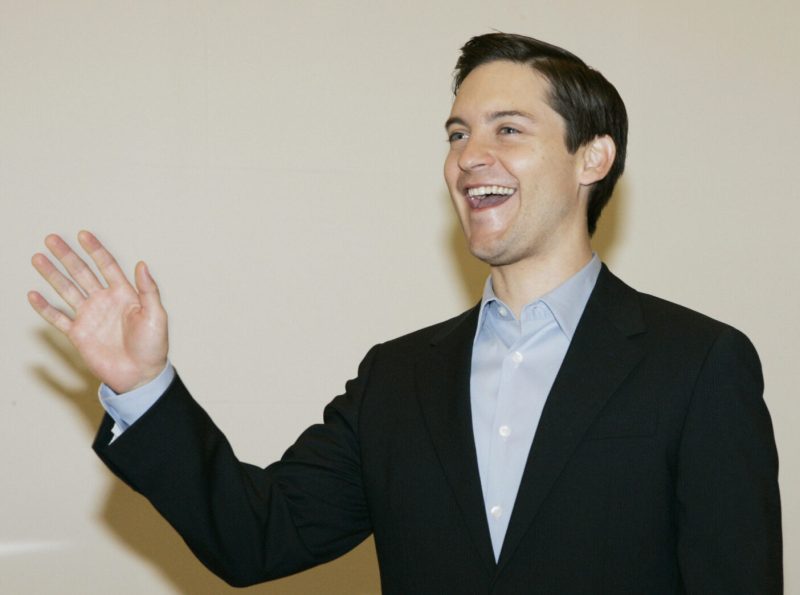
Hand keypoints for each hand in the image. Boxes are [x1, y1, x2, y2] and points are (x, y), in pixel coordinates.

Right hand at [28, 231, 168, 393]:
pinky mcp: (79, 334)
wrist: (141, 375)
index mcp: (124, 294)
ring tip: (38, 258)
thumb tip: (142, 264)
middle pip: (82, 273)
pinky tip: (33, 294)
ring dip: (52, 274)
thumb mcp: (156, 315)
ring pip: (66, 290)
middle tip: (51, 239)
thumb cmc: (153, 346)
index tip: (83, 234)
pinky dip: (44, 308)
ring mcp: (90, 316)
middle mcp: (104, 301)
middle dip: (67, 256)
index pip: (107, 266)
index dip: (95, 250)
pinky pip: (58, 318)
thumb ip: (148, 290)